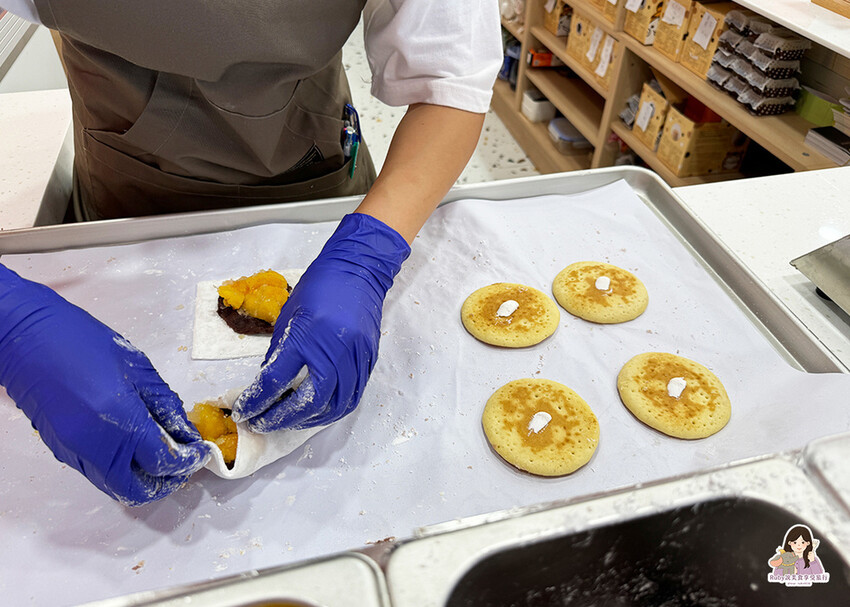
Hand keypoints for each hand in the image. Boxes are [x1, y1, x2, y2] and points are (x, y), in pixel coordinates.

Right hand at [0, 265, 208, 505]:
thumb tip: (186, 433)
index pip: (163, 462)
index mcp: (120, 421)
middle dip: (166, 483)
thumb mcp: (139, 369)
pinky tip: (134, 451)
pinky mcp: (61, 451)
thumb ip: (165, 406)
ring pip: (115, 487)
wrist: (28, 340)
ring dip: (142, 481)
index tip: (200, 454)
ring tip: (162, 460)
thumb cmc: (84, 343)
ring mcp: (75, 453)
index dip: (187, 462)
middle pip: (138, 490)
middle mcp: (97, 446)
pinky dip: (121, 472)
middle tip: (182, 466)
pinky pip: (98, 475)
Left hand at [233, 213, 409, 430]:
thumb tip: (269, 383)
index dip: (256, 401)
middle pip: (307, 402)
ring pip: (333, 406)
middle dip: (280, 419)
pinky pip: (352, 396)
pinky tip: (317, 413)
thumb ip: (280, 352)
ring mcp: (355, 358)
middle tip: (262, 423)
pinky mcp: (368, 361)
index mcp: (306, 336)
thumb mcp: (289, 315)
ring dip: (308, 420)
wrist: (358, 270)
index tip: (244, 411)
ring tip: (289, 422)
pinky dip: (333, 410)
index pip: (275, 380)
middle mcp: (333, 351)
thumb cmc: (320, 287)